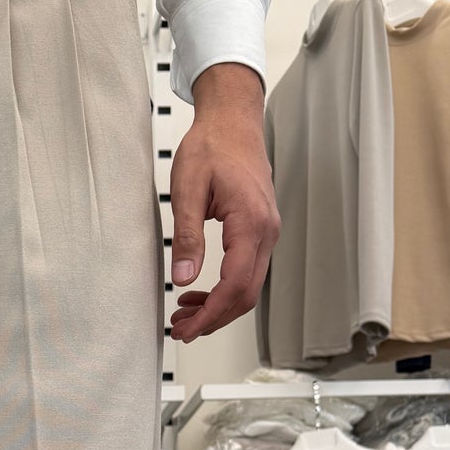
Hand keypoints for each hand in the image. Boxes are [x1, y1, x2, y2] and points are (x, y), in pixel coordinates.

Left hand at [167, 63, 279, 342]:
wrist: (233, 120)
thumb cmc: (213, 145)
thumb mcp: (188, 188)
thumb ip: (187, 235)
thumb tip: (184, 276)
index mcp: (250, 222)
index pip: (234, 285)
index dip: (211, 314)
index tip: (187, 329)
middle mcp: (266, 231)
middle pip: (246, 295)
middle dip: (214, 319)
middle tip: (182, 329)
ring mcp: (267, 232)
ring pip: (248, 286)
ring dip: (218, 307)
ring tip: (184, 314)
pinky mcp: (260, 231)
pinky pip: (247, 271)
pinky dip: (224, 289)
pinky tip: (198, 291)